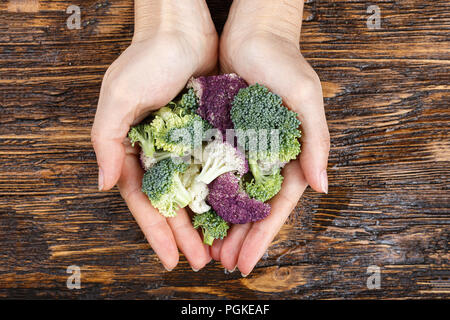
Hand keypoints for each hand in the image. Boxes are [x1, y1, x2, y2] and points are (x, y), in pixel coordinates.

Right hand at [91, 0, 217, 270]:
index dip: (157, 230)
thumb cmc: (147, 59)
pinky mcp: (211, 132)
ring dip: (207, 219)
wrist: (182, 27)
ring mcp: (188, 144)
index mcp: (137, 149)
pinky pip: (218, 167)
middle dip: (185, 234)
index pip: (146, 200)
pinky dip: (224, 189)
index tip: (170, 258)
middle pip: (175, 202)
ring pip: (199, 191)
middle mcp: (163, 152)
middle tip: (201, 261)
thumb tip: (104, 184)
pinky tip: (235, 209)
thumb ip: (107, 140)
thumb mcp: (119, 96)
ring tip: (219, 246)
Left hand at [213, 0, 329, 274]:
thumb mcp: (305, 99)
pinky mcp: (222, 137)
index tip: (247, 261)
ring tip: (209, 249)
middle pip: (253, 207)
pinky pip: (213, 171)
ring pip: (232, 195)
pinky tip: (196, 212)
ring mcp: (244, 149)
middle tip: (224, 264)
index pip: (277, 205)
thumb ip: (315, 142)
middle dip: (240, 237)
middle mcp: (267, 157)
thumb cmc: (283, 63)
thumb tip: (323, 187)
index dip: (263, 235)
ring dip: (222, 223)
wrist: (252, 34)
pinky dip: (206, 194)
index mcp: (290, 155)